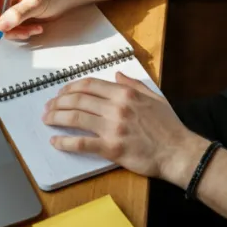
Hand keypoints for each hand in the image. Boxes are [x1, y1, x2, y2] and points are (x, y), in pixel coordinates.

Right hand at [0, 0, 73, 39]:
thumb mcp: (36, 2)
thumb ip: (18, 13)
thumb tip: (1, 25)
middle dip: (5, 26)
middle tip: (21, 31)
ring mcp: (7, 4)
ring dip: (15, 31)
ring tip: (33, 29)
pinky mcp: (13, 14)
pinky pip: (9, 28)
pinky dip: (20, 32)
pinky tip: (35, 28)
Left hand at [43, 73, 209, 185]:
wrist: (179, 152)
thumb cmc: (169, 127)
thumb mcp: (154, 97)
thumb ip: (134, 85)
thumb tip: (118, 74)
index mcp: (125, 94)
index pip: (90, 85)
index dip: (71, 88)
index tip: (62, 93)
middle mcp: (117, 107)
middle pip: (78, 100)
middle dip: (58, 102)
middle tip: (49, 107)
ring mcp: (113, 128)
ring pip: (75, 118)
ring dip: (56, 117)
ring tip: (47, 120)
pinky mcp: (112, 148)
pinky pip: (81, 143)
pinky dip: (64, 142)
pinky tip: (55, 142)